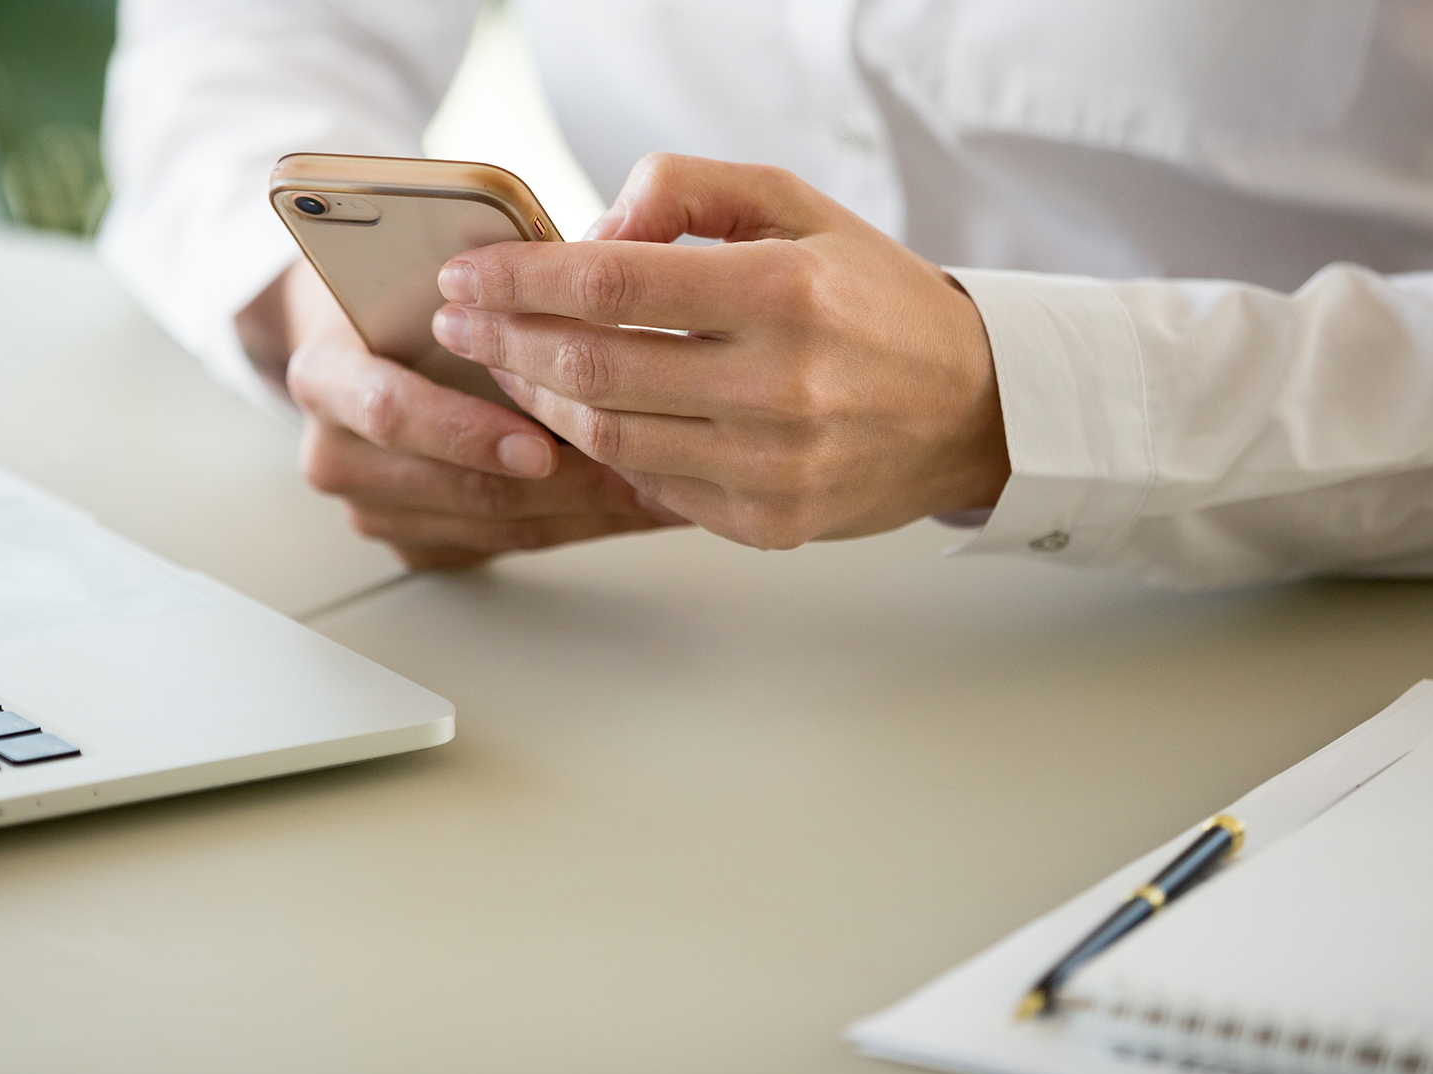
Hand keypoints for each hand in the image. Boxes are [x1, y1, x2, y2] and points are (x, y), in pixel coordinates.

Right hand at [253, 262, 681, 568]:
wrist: (359, 341)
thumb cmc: (403, 292)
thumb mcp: (428, 260)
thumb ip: (497, 268)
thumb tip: (603, 255)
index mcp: (326, 372)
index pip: (391, 411)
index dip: (468, 430)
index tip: (541, 442)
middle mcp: (336, 451)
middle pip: (458, 485)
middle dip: (561, 483)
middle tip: (639, 469)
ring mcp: (371, 506)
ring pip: (493, 526)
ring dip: (584, 511)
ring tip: (658, 487)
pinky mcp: (409, 542)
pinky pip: (501, 547)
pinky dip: (573, 526)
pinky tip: (626, 505)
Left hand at [430, 153, 1009, 549]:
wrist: (972, 406)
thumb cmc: (873, 297)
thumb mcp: (795, 205)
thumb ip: (685, 190)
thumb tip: (592, 232)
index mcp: (786, 291)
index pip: (611, 285)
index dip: (520, 280)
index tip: (467, 274)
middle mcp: (780, 385)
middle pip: (591, 371)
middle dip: (503, 340)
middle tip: (461, 318)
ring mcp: (772, 466)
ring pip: (606, 438)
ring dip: (535, 399)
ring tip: (505, 359)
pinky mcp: (766, 524)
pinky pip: (649, 485)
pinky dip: (598, 449)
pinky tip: (573, 414)